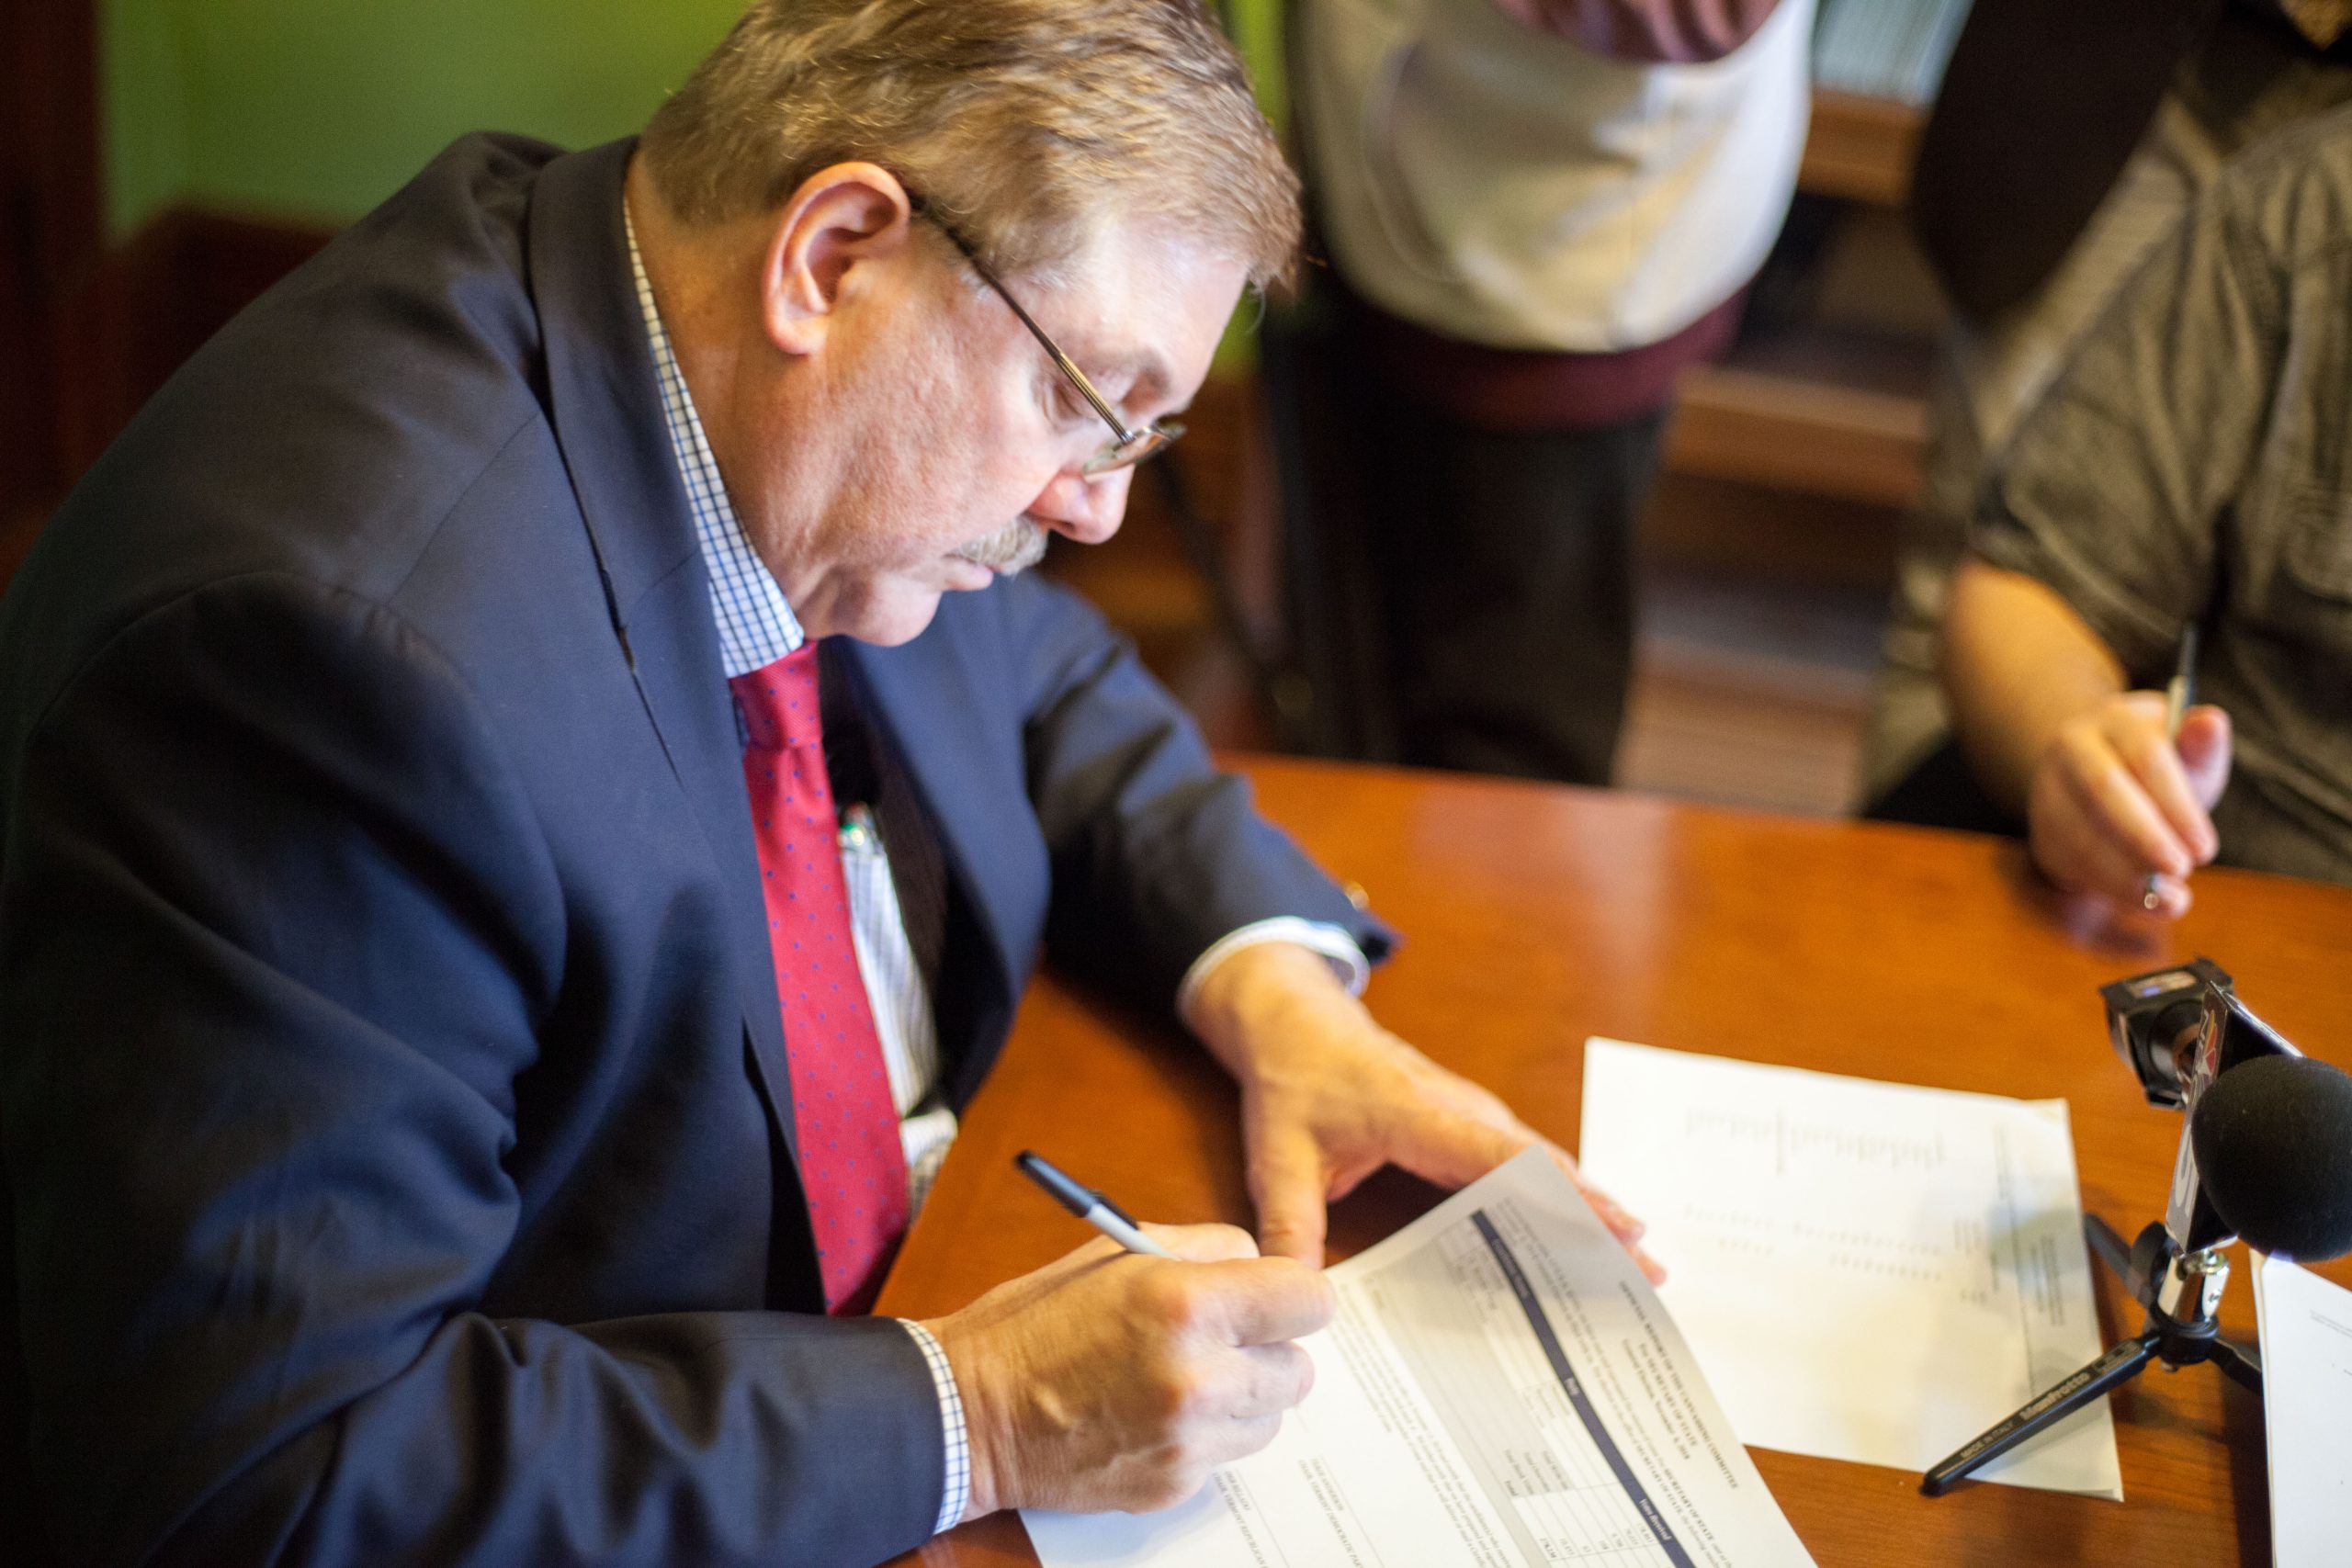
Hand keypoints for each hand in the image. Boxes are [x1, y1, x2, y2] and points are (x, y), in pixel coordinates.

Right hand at [920, 1223, 1331, 1519]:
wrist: (971, 1412)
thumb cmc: (1037, 1321)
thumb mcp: (1119, 1251)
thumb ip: (1206, 1249)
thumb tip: (1262, 1265)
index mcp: (1188, 1304)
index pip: (1310, 1300)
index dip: (1293, 1295)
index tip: (1276, 1298)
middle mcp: (1200, 1378)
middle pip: (1301, 1367)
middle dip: (1267, 1348)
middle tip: (1220, 1338)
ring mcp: (1189, 1440)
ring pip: (1270, 1415)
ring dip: (1242, 1396)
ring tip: (1181, 1376)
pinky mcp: (1176, 1484)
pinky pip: (1227, 1453)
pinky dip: (1204, 1433)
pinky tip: (1152, 1413)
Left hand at [1182, 942, 1660, 1280]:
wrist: (1295, 1018)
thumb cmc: (1294, 1079)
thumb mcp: (1277, 1157)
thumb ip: (1290, 1226)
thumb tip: (1303, 1298)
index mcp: (1419, 1113)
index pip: (1504, 1158)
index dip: (1564, 1195)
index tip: (1620, 1226)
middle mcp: (1460, 1109)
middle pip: (1544, 1164)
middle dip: (1600, 1214)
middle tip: (1653, 1271)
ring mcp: (1471, 1113)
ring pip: (1542, 1161)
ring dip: (1589, 1206)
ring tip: (1639, 1264)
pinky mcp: (1470, 1123)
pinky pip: (1524, 1160)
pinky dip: (1560, 1195)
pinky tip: (1585, 1238)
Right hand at [2025, 693, 2229, 914]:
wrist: (2103, 783)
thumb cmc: (2158, 771)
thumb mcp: (2186, 755)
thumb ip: (2201, 746)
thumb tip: (2211, 722)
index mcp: (2113, 722)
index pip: (2145, 757)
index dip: (2176, 805)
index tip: (2206, 847)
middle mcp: (2071, 750)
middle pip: (2103, 791)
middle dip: (2145, 837)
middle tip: (2182, 869)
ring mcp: (2048, 792)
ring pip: (2082, 835)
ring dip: (2130, 874)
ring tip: (2174, 896)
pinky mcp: (2043, 833)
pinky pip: (2073, 865)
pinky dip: (2116, 890)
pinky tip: (2152, 902)